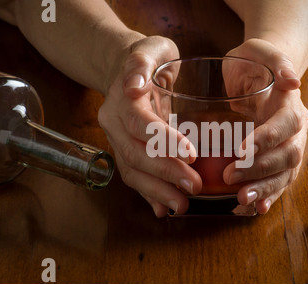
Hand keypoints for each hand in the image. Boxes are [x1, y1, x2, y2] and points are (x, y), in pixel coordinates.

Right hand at [98, 36, 201, 217]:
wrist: (127, 73)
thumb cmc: (149, 59)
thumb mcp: (151, 49)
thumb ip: (142, 62)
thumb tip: (133, 85)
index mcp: (121, 100)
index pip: (140, 124)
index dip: (163, 140)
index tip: (191, 153)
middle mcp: (114, 124)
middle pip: (135, 154)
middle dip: (165, 173)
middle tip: (194, 186)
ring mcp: (117, 141)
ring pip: (132, 172)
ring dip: (157, 191)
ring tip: (182, 206)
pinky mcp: (125, 153)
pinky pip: (134, 177)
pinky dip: (149, 194)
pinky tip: (165, 209)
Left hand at [223, 38, 307, 213]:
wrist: (260, 74)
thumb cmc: (255, 62)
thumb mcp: (261, 51)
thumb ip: (277, 61)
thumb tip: (292, 81)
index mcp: (291, 105)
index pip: (284, 125)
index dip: (266, 140)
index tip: (241, 151)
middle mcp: (295, 129)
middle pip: (287, 155)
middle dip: (260, 170)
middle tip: (230, 179)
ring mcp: (288, 146)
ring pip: (285, 173)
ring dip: (265, 189)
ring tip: (243, 201)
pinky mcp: (278, 159)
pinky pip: (277, 180)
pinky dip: (266, 195)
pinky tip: (251, 208)